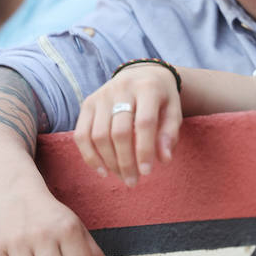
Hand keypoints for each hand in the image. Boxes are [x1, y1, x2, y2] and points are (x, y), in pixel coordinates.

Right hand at [74, 63, 180, 186]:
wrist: (141, 73)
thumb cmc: (160, 98)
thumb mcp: (173, 111)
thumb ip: (170, 133)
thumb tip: (164, 159)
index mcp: (148, 88)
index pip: (144, 122)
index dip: (144, 150)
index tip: (146, 172)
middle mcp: (122, 88)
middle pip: (119, 131)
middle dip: (125, 162)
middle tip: (133, 181)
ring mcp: (101, 95)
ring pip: (98, 135)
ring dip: (109, 162)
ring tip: (121, 176)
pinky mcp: (88, 102)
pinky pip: (81, 134)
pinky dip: (89, 156)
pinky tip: (101, 170)